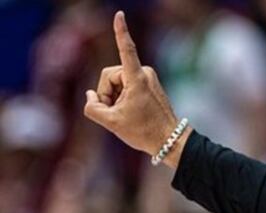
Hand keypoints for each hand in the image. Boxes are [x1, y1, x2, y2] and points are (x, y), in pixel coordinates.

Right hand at [84, 12, 183, 159]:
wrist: (169, 140)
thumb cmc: (143, 132)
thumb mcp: (111, 122)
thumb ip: (92, 106)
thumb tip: (91, 95)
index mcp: (137, 78)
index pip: (126, 50)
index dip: (121, 32)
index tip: (119, 14)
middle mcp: (144, 73)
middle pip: (109, 76)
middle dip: (106, 94)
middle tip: (115, 114)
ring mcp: (147, 78)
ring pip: (115, 83)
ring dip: (113, 98)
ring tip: (125, 115)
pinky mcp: (147, 84)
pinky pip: (124, 87)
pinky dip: (121, 99)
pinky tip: (128, 113)